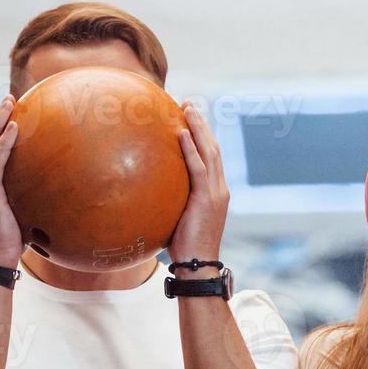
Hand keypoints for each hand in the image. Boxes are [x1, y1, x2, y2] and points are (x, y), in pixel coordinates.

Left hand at [168, 104, 229, 268]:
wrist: (197, 264)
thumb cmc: (185, 247)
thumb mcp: (178, 218)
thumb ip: (171, 201)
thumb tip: (148, 190)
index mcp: (216, 192)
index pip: (211, 157)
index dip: (202, 136)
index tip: (190, 118)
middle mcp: (220, 188)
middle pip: (213, 148)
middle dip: (202, 124)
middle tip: (189, 104)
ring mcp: (216, 193)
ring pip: (210, 153)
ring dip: (198, 128)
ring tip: (187, 108)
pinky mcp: (207, 199)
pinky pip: (199, 168)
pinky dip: (191, 149)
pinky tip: (182, 133)